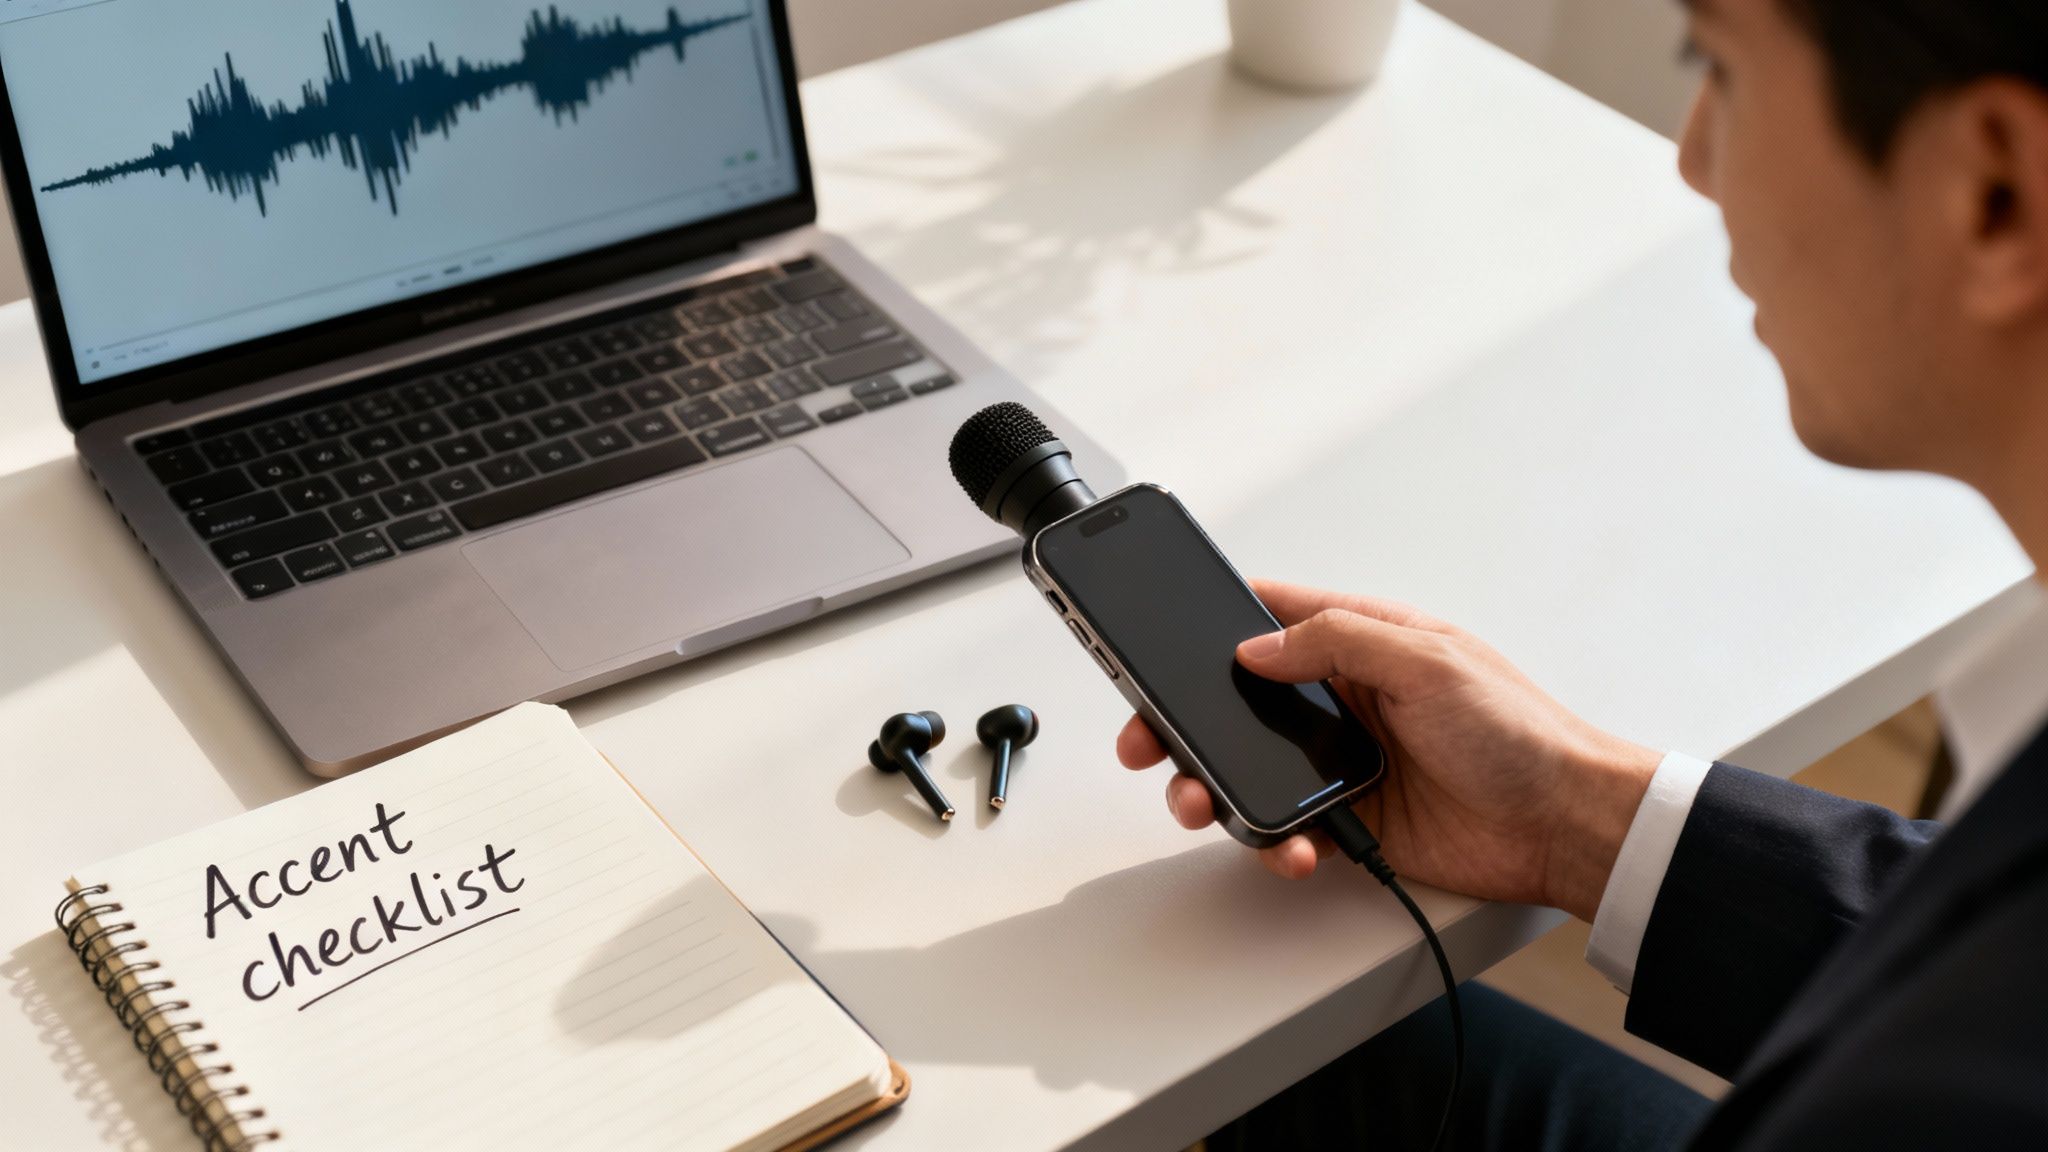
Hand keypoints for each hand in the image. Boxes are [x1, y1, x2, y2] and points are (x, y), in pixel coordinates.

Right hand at [1115, 580, 1660, 920]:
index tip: (1157, 645)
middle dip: (1183, 724)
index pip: (1271, 617)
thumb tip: (1257, 646)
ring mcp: (1344, 762)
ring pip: (1250, 771)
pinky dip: (1274, 843)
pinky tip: (1291, 849)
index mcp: (1364, 642)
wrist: (1564, 826)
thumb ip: (1336, 641)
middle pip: (1238, 703)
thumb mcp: (1428, 660)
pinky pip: (1287, 829)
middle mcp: (1346, 699)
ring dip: (1214, 790)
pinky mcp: (1351, 821)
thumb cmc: (1519, 732)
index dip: (1211, 628)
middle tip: (1147, 744)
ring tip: (1201, 804)